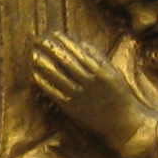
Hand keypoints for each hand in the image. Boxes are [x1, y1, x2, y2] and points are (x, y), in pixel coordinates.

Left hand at [31, 33, 153, 156]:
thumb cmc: (119, 96)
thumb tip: (80, 43)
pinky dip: (44, 82)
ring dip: (44, 63)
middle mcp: (90, 81)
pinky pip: (55, 93)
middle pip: (66, 61)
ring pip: (58, 76)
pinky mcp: (72, 108)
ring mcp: (80, 95)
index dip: (65, 42)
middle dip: (51, 48)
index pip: (79, 52)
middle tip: (38, 38)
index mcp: (101, 71)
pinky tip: (34, 73)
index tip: (53, 33)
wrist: (124, 124)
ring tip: (33, 53)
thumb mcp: (113, 73)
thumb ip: (98, 58)